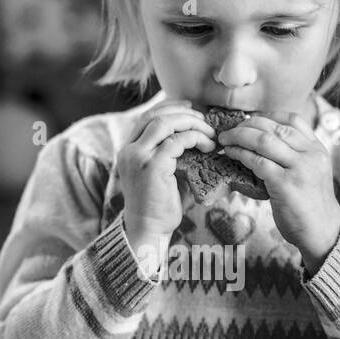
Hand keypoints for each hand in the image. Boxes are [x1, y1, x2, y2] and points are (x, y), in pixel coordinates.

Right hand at [117, 100, 214, 263]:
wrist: (148, 230)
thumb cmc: (159, 206)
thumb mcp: (164, 173)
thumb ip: (174, 154)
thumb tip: (199, 137)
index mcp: (129, 149)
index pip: (147, 117)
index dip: (170, 108)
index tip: (191, 109)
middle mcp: (129, 150)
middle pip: (155, 115)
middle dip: (184, 113)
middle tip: (205, 119)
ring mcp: (138, 157)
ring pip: (165, 123)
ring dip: (191, 123)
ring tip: (210, 133)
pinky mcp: (152, 167)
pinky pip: (177, 141)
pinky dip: (195, 138)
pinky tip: (208, 147)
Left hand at [217, 109, 339, 274]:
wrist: (323, 232)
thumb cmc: (311, 205)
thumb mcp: (311, 173)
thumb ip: (295, 157)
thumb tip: (261, 144)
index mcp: (317, 149)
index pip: (293, 119)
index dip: (266, 116)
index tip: (248, 121)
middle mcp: (310, 154)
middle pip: (274, 127)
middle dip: (246, 124)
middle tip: (229, 130)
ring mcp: (299, 168)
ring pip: (263, 140)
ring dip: (238, 136)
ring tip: (224, 140)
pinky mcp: (286, 184)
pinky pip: (257, 161)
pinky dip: (240, 154)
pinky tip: (230, 154)